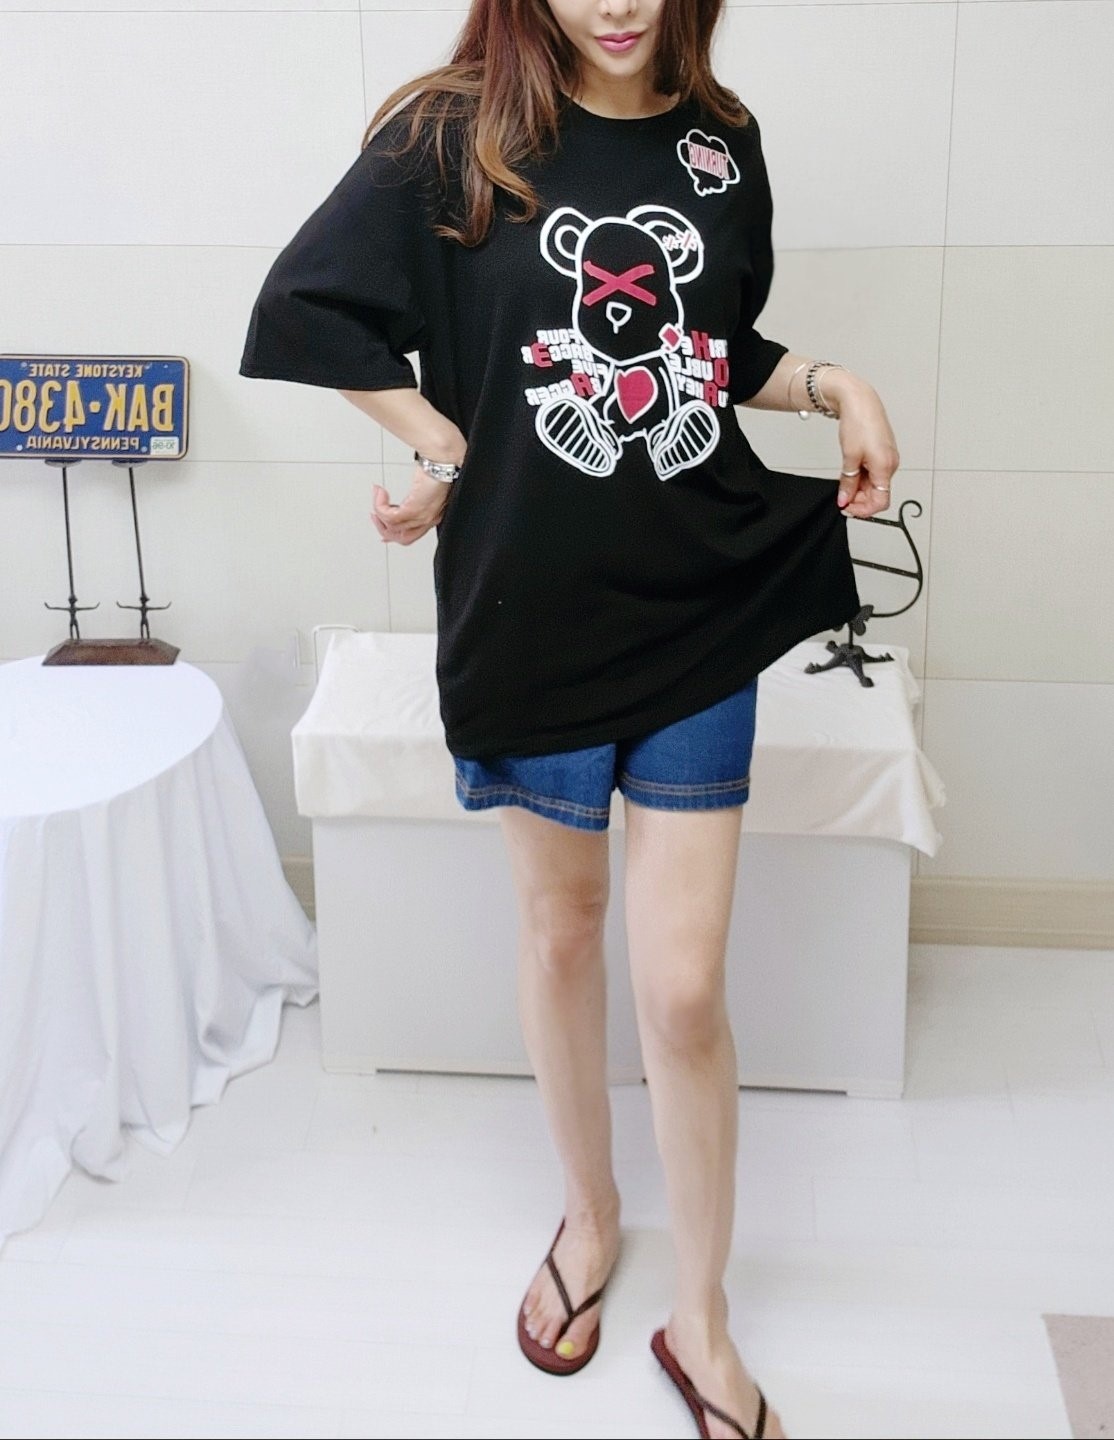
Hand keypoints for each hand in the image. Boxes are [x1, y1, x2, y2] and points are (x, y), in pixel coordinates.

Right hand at [371, 464, 451, 545]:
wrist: (442, 460)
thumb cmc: (438, 468)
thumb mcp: (425, 486)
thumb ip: (415, 496)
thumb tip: (403, 497)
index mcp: (432, 515)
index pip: (412, 535)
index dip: (395, 535)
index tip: (382, 527)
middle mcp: (427, 519)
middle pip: (403, 538)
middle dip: (384, 529)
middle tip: (375, 515)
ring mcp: (421, 516)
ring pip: (393, 528)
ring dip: (380, 513)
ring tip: (378, 496)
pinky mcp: (414, 509)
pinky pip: (390, 517)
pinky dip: (380, 506)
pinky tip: (380, 493)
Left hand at [828, 377, 900, 519]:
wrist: (859, 400)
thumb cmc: (858, 422)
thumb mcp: (849, 457)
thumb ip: (848, 483)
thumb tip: (845, 500)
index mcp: (885, 467)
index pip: (881, 502)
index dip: (863, 510)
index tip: (847, 508)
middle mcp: (891, 464)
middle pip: (878, 494)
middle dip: (859, 499)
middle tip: (841, 496)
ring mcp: (888, 458)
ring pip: (875, 484)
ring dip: (859, 488)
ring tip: (843, 481)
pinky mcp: (883, 453)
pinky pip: (874, 473)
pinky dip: (861, 477)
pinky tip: (850, 472)